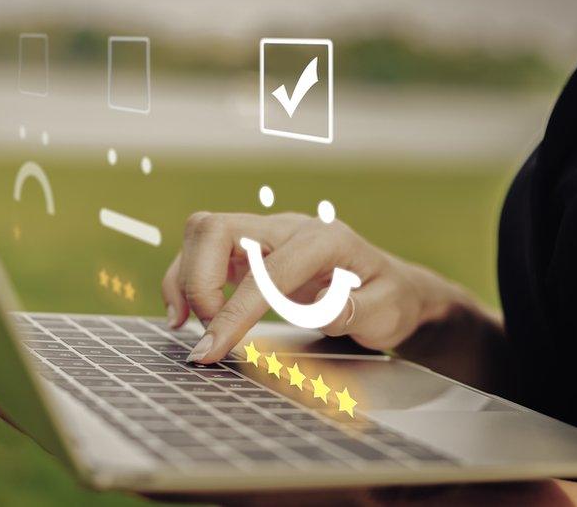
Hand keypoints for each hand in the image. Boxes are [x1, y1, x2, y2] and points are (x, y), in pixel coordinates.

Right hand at [161, 212, 486, 363]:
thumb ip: (357, 311)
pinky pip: (203, 250)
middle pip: (216, 229)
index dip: (235, 311)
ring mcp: (267, 233)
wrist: (391, 287)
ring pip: (202, 233)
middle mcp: (289, 227)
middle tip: (206, 332)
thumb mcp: (388, 311)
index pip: (266, 270)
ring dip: (185, 278)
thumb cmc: (389, 300)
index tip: (214, 349)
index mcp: (324, 240)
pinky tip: (186, 314)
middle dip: (198, 282)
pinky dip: (187, 280)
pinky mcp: (250, 249)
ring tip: (186, 325)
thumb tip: (321, 310)